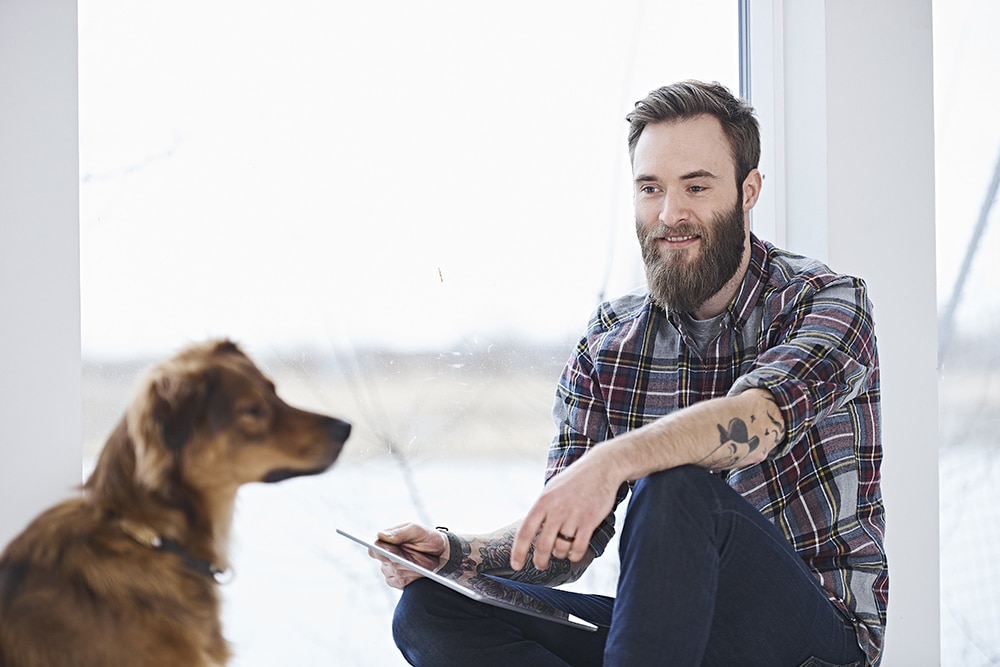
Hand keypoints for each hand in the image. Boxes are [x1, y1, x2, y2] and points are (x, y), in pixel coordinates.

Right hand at [371, 522, 447, 589]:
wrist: (440, 552)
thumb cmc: (426, 537)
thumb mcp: (415, 530)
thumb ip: (399, 532)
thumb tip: (381, 535)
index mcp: (386, 542)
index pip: (374, 548)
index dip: (379, 551)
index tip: (387, 551)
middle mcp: (386, 557)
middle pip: (386, 562)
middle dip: (399, 559)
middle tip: (409, 558)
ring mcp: (391, 570)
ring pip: (395, 572)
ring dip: (408, 569)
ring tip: (420, 564)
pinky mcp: (398, 581)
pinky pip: (400, 582)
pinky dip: (411, 577)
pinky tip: (420, 572)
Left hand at [511, 449, 619, 571]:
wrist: (601, 468)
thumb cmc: (574, 480)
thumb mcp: (551, 490)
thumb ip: (541, 510)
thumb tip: (529, 531)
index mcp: (543, 502)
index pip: (525, 531)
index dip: (518, 551)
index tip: (516, 566)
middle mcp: (556, 510)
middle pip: (543, 545)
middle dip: (540, 561)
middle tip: (540, 566)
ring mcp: (574, 516)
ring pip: (561, 548)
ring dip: (560, 554)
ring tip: (562, 549)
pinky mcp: (590, 521)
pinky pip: (579, 548)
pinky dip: (574, 555)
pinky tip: (574, 553)